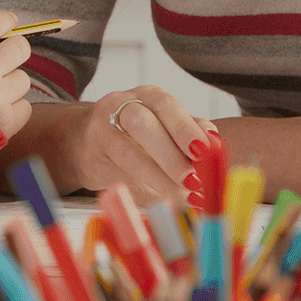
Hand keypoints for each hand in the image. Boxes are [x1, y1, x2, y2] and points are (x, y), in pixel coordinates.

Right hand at [64, 85, 217, 205]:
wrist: (85, 141)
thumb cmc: (137, 134)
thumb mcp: (166, 125)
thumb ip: (191, 132)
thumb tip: (215, 147)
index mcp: (147, 96)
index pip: (166, 106)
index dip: (184, 128)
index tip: (203, 151)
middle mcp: (120, 107)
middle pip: (142, 125)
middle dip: (170, 155)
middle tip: (193, 180)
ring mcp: (101, 133)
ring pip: (128, 154)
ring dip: (158, 178)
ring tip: (183, 197)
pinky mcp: (91, 160)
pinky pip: (119, 179)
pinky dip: (144, 195)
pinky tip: (163, 204)